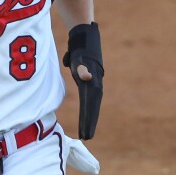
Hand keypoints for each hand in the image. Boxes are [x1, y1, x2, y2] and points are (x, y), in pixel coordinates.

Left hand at [62, 22, 103, 139]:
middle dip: (89, 122)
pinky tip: (86, 116)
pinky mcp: (90, 79)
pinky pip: (88, 97)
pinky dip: (88, 107)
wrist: (84, 37)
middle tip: (86, 137)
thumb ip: (83, 70)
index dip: (88, 119)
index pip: (90, 106)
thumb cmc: (80, 50)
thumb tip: (86, 77)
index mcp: (93, 83)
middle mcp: (95, 84)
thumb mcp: (80, 59)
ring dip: (90, 117)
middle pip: (92, 107)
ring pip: (92, 103)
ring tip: (87, 131)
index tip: (86, 133)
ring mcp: (93, 82)